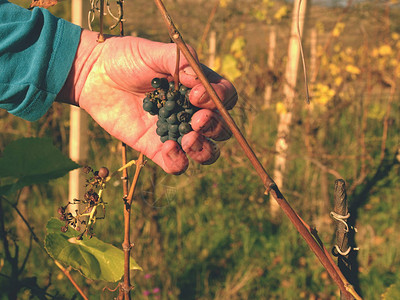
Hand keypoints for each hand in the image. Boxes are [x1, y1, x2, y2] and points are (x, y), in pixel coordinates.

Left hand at [57, 30, 236, 173]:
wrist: (94, 74)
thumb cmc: (126, 58)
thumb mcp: (154, 51)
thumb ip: (181, 60)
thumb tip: (198, 81)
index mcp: (196, 87)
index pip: (224, 97)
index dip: (220, 99)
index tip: (196, 94)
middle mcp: (190, 111)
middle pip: (221, 128)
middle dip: (215, 126)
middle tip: (197, 120)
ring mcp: (174, 131)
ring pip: (205, 151)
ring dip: (203, 150)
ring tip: (188, 139)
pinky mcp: (155, 148)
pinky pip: (177, 164)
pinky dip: (178, 161)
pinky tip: (166, 147)